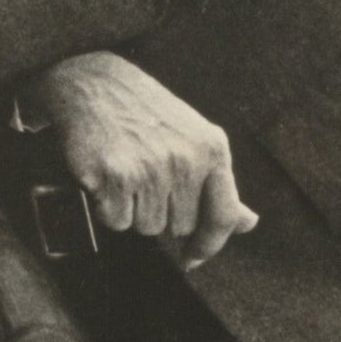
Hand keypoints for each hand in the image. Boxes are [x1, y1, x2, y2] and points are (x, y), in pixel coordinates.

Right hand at [30, 52, 257, 268]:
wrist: (92, 84)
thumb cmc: (144, 114)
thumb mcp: (193, 138)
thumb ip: (219, 184)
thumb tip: (248, 223)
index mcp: (212, 148)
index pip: (223, 215)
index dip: (209, 244)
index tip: (193, 257)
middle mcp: (186, 159)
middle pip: (180, 226)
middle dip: (160, 213)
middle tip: (144, 179)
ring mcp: (151, 169)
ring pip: (146, 227)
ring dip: (132, 210)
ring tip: (125, 174)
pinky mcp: (116, 176)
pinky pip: (116, 221)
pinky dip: (107, 207)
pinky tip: (106, 178)